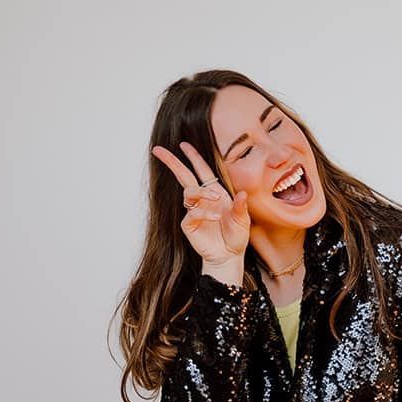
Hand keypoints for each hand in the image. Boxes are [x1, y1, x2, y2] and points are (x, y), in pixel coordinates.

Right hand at [152, 140, 250, 267]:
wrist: (229, 256)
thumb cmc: (235, 236)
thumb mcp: (242, 220)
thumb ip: (241, 207)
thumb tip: (242, 194)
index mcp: (214, 193)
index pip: (201, 171)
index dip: (193, 157)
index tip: (183, 144)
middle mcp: (202, 199)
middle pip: (184, 176)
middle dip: (172, 162)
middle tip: (158, 150)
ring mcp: (194, 211)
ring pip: (189, 192)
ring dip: (201, 191)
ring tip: (216, 197)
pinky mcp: (189, 225)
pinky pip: (192, 213)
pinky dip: (204, 212)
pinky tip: (216, 217)